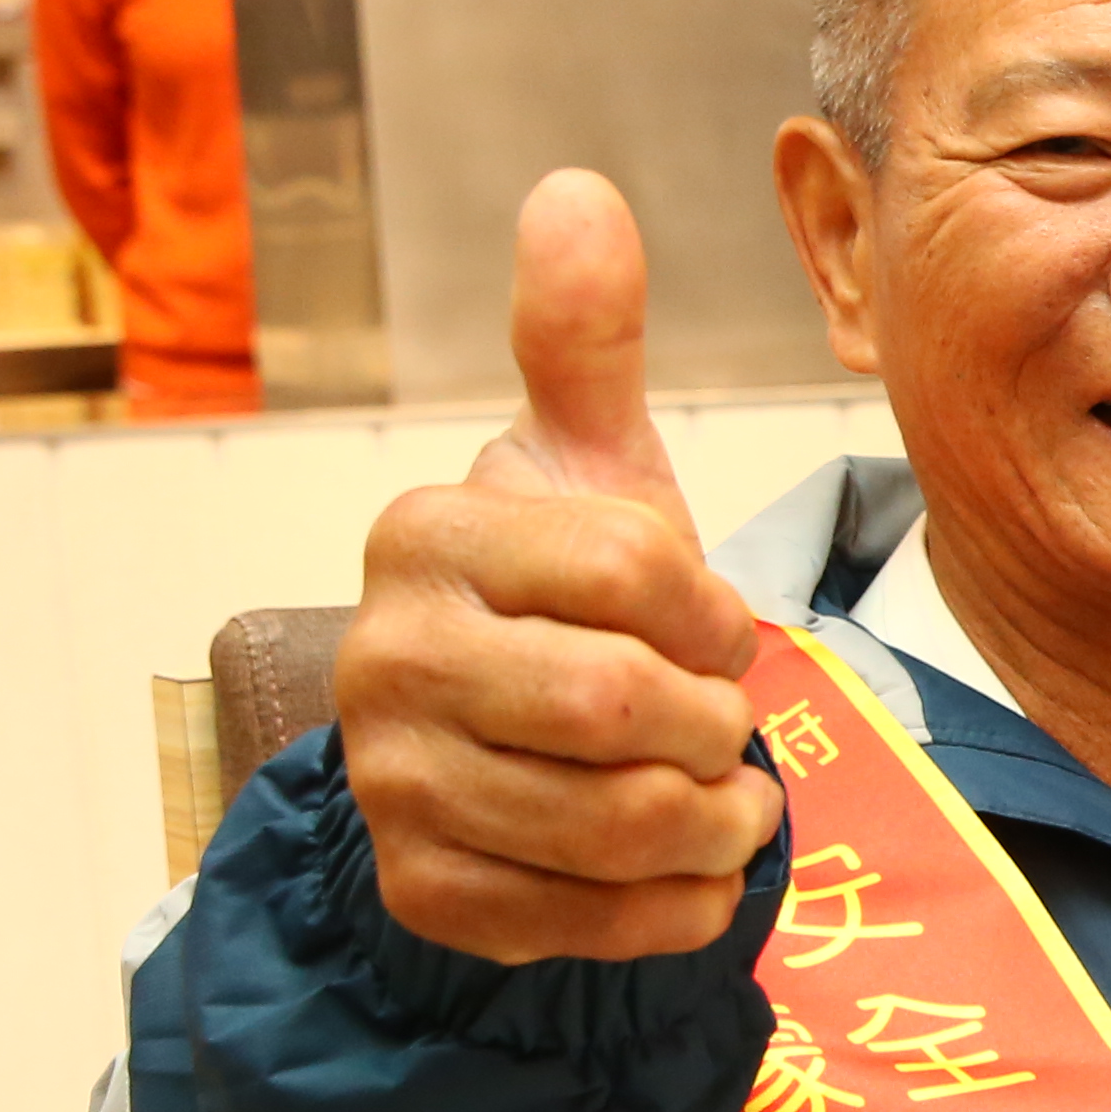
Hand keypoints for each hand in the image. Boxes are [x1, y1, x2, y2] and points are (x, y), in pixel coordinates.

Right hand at [329, 170, 780, 964]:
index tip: (716, 626)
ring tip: (722, 797)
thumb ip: (582, 340)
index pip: (635, 567)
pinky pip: (594, 921)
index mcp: (429, 536)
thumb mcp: (583, 464)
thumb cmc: (566, 599)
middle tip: (724, 725)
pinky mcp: (426, 893)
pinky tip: (683, 871)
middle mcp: (386, 657)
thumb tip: (576, 190)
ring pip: (616, 823)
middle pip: (623, 707)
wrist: (501, 752)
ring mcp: (393, 783)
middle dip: (715, 725)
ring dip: (714, 820)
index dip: (715, 609)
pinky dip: (678, 906)